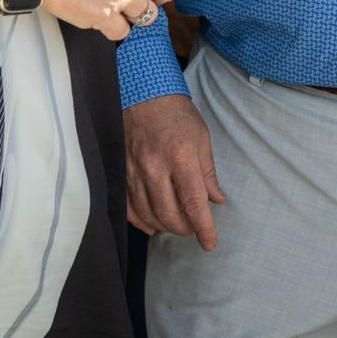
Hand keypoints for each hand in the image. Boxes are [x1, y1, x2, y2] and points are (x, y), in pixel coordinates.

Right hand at [126, 93, 224, 249]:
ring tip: (177, 225)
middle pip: (169, 214)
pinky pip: (128, 207)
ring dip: (164, 226)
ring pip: (148, 214)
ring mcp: (134, 171)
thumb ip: (208, 173)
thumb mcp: (202, 138)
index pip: (194, 203)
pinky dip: (140, 222)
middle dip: (184, 229)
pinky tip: (151, 225)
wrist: (143, 94)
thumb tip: (216, 200)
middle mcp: (155, 166)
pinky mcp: (120, 172)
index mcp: (181, 157)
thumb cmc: (177, 114)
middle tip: (194, 229)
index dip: (203, 228)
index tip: (210, 243)